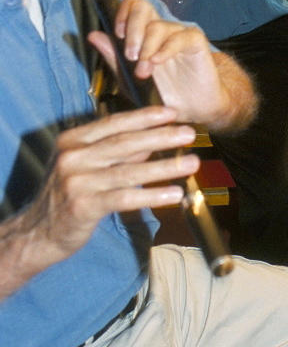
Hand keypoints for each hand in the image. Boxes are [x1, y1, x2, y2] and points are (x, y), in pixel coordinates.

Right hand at [8, 106, 197, 278]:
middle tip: (189, 132)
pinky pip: (125, 198)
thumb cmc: (66, 195)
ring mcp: (76, 182)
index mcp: (73, 140)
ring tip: (191, 163)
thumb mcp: (85, 165)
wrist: (36, 233)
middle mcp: (73, 157)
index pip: (115, 123)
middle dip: (162, 137)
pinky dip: (152, 195)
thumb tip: (153, 137)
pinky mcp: (83, 207)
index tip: (172, 112)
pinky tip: (174, 194)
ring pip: (129, 171)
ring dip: (165, 167)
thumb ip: (116, 151)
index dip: (146, 117)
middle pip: (125, 143)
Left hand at [88, 0, 254, 129]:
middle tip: (130, 55)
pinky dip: (164, 50)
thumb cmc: (161, 94)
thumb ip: (113, 57)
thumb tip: (93, 35)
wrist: (190, 111)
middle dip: (131, 29)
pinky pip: (178, 37)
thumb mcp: (129, 79)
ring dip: (146, 49)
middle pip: (142, 7)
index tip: (117, 34)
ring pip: (157, 26)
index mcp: (144, 32)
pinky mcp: (195, 41)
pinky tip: (158, 63)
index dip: (122, 11)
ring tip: (143, 72)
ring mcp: (178, 33)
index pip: (133, 4)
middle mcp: (161, 28)